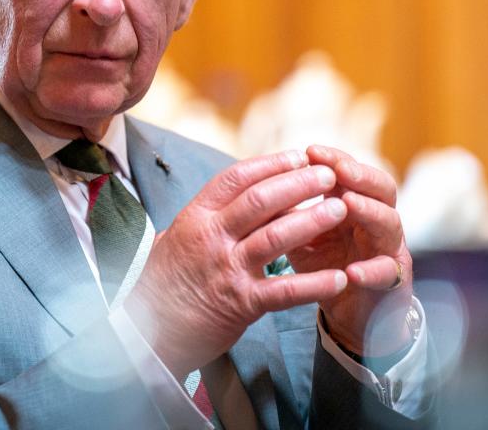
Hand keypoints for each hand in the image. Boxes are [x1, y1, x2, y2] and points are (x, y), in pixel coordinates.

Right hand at [124, 150, 348, 377]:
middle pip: (260, 200)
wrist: (146, 331)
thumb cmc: (163, 282)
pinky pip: (284, 291)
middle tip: (329, 174)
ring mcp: (226, 269)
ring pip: (275, 236)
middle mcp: (211, 237)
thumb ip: (205, 217)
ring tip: (341, 209)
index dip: (270, 164)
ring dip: (312, 221)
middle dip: (299, 184)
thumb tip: (232, 195)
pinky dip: (314, 284)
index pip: (236, 178)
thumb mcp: (176, 238)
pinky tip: (340, 278)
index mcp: (196, 217)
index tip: (298, 156)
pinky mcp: (240, 304)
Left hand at [288, 145, 413, 356]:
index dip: (335, 159)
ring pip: (389, 223)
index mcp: (355, 204)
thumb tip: (256, 186)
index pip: (352, 172)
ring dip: (369, 211)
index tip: (311, 150)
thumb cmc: (324, 266)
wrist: (349, 312)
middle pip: (382, 189)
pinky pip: (388, 274)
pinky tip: (353, 270)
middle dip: (360, 175)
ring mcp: (389, 250)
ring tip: (347, 203)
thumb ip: (288, 212)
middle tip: (339, 168)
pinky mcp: (393, 283)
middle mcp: (377, 221)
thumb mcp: (303, 235)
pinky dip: (372, 270)